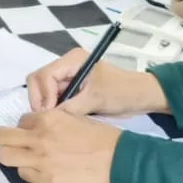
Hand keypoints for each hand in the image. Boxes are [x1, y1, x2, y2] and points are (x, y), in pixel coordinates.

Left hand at [0, 110, 121, 182]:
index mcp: (47, 119)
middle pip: (2, 137)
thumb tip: (39, 126)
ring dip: (13, 155)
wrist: (120, 162)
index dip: (27, 126)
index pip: (21, 120)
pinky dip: (28, 171)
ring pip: (5, 156)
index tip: (35, 132)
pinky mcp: (45, 180)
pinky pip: (23, 174)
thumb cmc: (102, 137)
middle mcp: (38, 138)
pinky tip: (41, 170)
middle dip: (7, 139)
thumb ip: (53, 121)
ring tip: (25, 158)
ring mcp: (39, 160)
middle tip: (18, 144)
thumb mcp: (75, 118)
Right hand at [27, 46, 168, 115]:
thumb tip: (47, 119)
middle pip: (39, 80)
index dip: (43, 95)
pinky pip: (54, 97)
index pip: (44, 75)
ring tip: (54, 122)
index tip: (49, 114)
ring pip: (44, 90)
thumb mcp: (96, 99)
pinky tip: (59, 119)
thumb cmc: (122, 93)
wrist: (143, 97)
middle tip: (47, 120)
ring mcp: (68, 77)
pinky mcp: (72, 88)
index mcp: (73, 60)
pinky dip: (53, 108)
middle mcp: (67, 65)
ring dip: (46, 105)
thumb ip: (70, 107)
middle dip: (40, 100)